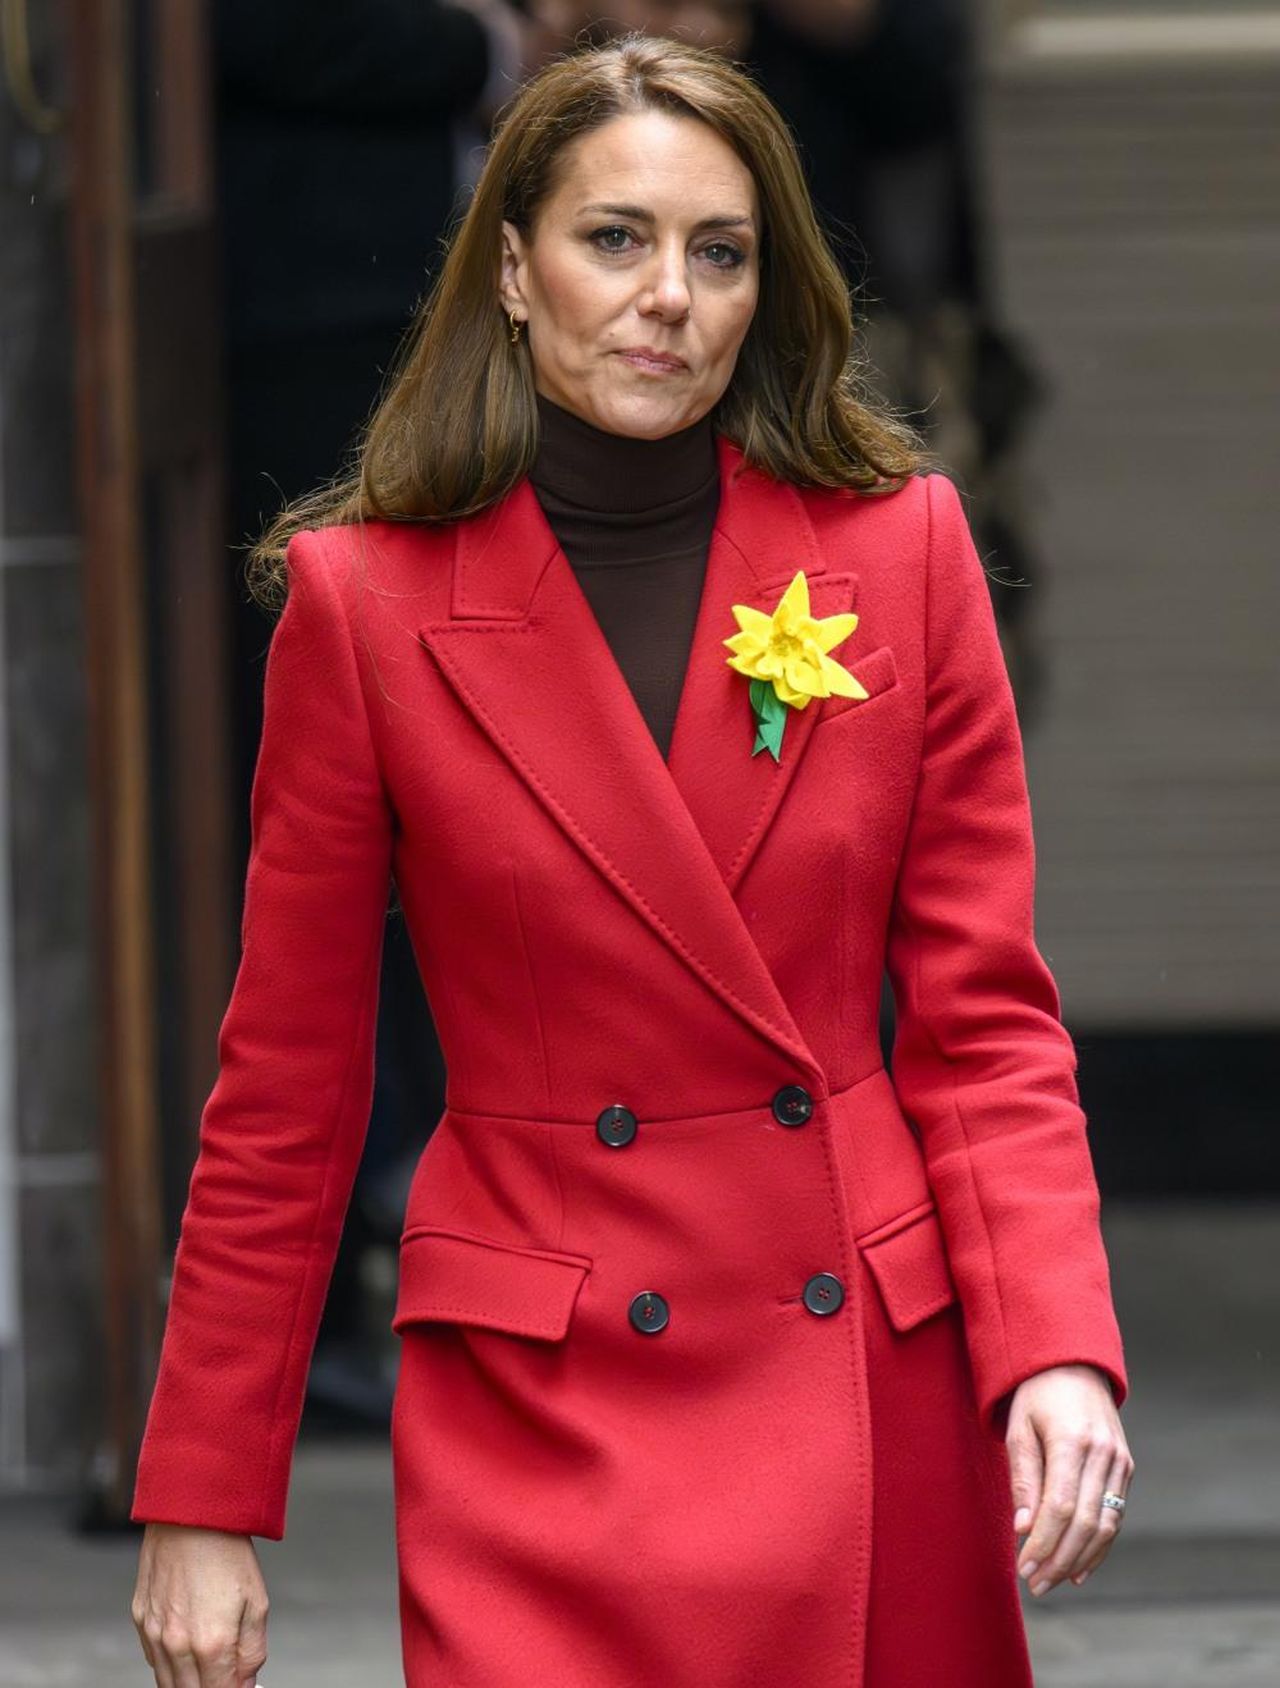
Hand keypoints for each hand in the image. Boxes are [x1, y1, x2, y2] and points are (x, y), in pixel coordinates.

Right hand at [131, 1522, 268, 1686]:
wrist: (191, 1514)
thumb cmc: (227, 1552)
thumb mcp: (256, 1602)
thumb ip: (252, 1651)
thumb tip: (246, 1684)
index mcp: (211, 1644)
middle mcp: (177, 1645)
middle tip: (224, 1677)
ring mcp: (154, 1634)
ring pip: (167, 1683)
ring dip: (187, 1684)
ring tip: (207, 1669)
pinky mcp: (140, 1619)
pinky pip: (153, 1658)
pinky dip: (169, 1664)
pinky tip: (185, 1649)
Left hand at [1006, 1363, 1133, 1596]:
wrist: (1074, 1364)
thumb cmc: (1036, 1395)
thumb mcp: (1018, 1428)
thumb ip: (1023, 1478)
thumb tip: (1024, 1528)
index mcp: (1071, 1440)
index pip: (1060, 1507)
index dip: (1043, 1543)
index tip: (1023, 1567)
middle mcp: (1102, 1453)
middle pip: (1084, 1523)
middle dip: (1058, 1559)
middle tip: (1035, 1584)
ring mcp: (1119, 1462)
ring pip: (1104, 1526)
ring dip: (1078, 1559)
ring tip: (1052, 1580)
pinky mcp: (1126, 1468)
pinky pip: (1115, 1516)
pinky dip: (1098, 1546)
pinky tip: (1078, 1567)